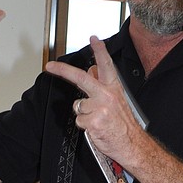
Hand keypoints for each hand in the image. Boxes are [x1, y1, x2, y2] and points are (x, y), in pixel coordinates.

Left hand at [45, 36, 147, 168]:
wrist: (132, 145)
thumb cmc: (124, 125)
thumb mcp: (118, 100)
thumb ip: (104, 85)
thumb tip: (92, 71)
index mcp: (114, 88)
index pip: (106, 64)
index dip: (99, 50)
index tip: (93, 38)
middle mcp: (107, 95)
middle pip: (81, 78)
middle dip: (63, 70)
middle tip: (50, 66)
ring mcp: (100, 108)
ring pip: (78, 106)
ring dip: (84, 114)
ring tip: (98, 120)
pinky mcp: (94, 121)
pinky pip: (79, 120)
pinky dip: (85, 126)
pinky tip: (97, 128)